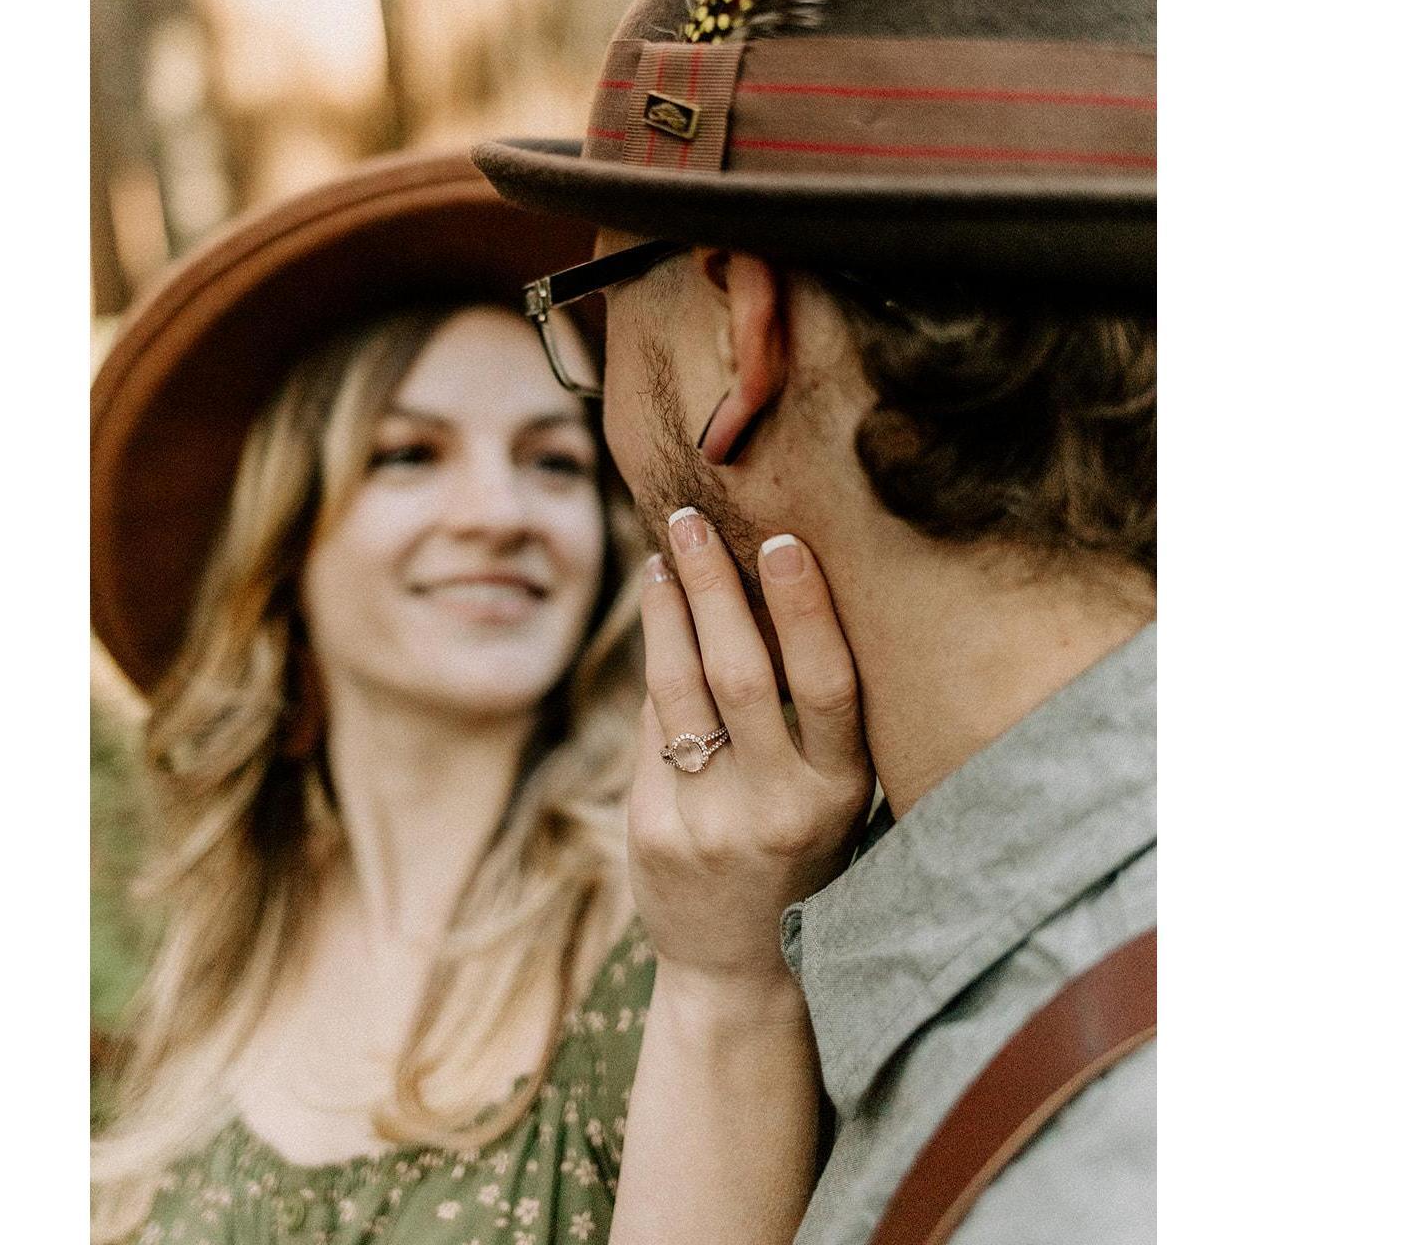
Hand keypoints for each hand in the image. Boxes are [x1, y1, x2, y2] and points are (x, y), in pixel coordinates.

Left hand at [628, 509, 874, 1003]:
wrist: (743, 970)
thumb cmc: (803, 856)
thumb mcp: (833, 798)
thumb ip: (813, 720)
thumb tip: (768, 593)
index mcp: (841, 793)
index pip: (827, 685)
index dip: (806, 610)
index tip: (783, 541)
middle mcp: (778, 807)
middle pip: (740, 674)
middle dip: (714, 587)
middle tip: (691, 521)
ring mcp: (710, 822)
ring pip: (680, 691)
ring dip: (667, 612)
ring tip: (663, 559)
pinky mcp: (654, 831)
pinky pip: (652, 728)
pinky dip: (657, 668)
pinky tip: (660, 624)